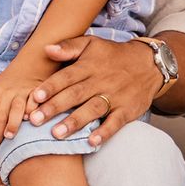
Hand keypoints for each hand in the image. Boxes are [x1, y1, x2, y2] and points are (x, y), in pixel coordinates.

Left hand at [0, 62, 46, 143]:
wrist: (28, 66)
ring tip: (8, 136)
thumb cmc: (7, 84)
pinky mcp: (36, 91)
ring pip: (16, 110)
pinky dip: (32, 112)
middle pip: (0, 115)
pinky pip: (34, 104)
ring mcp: (21, 91)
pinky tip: (29, 122)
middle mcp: (6, 91)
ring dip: (12, 125)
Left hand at [29, 37, 161, 145]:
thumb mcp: (91, 44)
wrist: (149, 64)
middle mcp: (101, 81)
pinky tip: (91, 141)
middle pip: (76, 94)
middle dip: (55, 107)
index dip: (51, 87)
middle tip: (35, 120)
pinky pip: (116, 122)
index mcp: (89, 65)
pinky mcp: (127, 110)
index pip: (67, 76)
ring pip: (93, 109)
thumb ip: (69, 47)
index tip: (35, 97)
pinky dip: (104, 132)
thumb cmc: (112, 56)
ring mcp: (115, 96)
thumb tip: (46, 49)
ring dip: (75, 122)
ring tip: (56, 133)